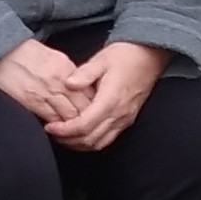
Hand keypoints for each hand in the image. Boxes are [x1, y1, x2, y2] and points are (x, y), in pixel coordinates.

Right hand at [0, 37, 88, 124]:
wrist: (1, 53)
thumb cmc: (25, 53)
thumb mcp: (54, 57)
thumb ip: (69, 73)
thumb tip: (80, 87)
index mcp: (66, 69)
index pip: (89, 92)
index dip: (94, 104)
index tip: (95, 111)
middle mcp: (60, 82)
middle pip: (82, 107)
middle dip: (87, 118)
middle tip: (89, 125)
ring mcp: (46, 93)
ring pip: (69, 117)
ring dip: (73, 125)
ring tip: (75, 130)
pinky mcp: (32, 103)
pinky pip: (52, 120)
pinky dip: (58, 127)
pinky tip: (60, 129)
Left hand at [39, 36, 165, 152]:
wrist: (150, 55)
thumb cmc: (126, 55)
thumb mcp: (102, 59)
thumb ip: (84, 73)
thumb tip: (68, 83)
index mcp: (110, 100)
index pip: (84, 126)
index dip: (64, 130)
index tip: (50, 127)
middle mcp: (118, 114)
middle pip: (90, 140)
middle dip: (68, 140)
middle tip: (52, 132)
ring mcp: (124, 119)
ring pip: (99, 143)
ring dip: (79, 144)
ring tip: (63, 135)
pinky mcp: (127, 120)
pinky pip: (108, 139)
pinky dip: (91, 141)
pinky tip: (80, 133)